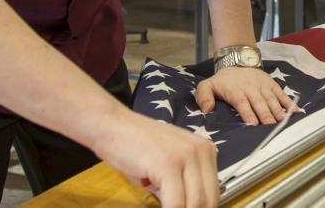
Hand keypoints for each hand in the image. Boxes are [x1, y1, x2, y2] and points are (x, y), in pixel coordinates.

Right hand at [91, 106, 218, 207]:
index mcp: (206, 151)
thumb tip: (187, 206)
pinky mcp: (168, 164)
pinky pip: (176, 203)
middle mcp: (202, 150)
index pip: (213, 194)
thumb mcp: (168, 166)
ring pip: (196, 204)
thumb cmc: (135, 146)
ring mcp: (186, 156)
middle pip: (209, 201)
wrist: (111, 124)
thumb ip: (182, 185)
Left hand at [196, 66, 296, 124]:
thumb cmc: (222, 80)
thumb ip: (203, 96)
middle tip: (271, 126)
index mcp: (236, 92)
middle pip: (259, 103)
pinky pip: (281, 94)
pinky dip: (289, 102)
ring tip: (283, 120)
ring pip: (271, 99)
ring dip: (278, 110)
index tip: (253, 124)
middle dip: (265, 115)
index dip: (248, 114)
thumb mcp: (207, 85)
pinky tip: (295, 111)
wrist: (237, 61)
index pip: (242, 104)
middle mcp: (251, 89)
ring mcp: (263, 87)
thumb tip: (207, 110)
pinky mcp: (271, 85)